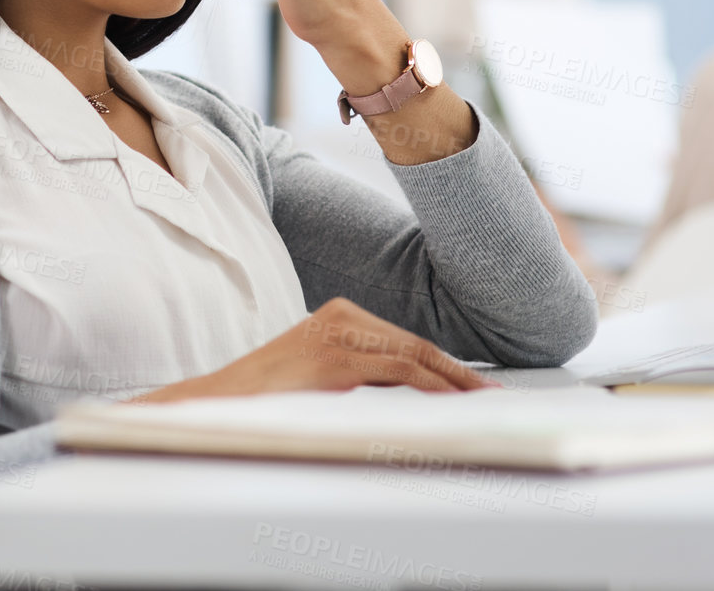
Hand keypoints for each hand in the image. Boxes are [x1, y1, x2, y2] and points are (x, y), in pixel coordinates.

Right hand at [132, 298, 496, 402]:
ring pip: (413, 356)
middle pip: (414, 344)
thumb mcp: (322, 373)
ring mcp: (338, 334)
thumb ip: (357, 369)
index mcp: (339, 312)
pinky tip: (452, 401)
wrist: (222, 401)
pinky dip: (432, 386)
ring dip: (453, 381)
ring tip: (482, 401)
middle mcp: (341, 315)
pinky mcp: (336, 360)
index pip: (404, 339)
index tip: (473, 384)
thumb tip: (405, 383)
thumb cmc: (269, 394)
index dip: (443, 363)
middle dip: (457, 372)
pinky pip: (398, 372)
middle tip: (491, 395)